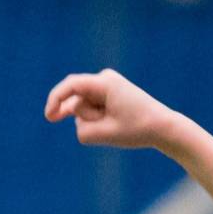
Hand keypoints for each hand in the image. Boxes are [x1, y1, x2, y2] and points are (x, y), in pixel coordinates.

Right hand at [45, 69, 182, 151]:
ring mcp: (106, 85)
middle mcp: (104, 79)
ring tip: (116, 126)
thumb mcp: (105, 134)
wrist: (163, 127)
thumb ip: (82, 131)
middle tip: (108, 128)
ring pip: (84, 107)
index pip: (71, 86)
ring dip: (93, 121)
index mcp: (105, 83)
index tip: (49, 116)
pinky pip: (90, 107)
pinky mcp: (108, 94)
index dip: (56, 99)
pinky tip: (107, 124)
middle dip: (86, 118)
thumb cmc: (138, 130)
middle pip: (78, 100)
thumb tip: (77, 124)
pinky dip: (95, 119)